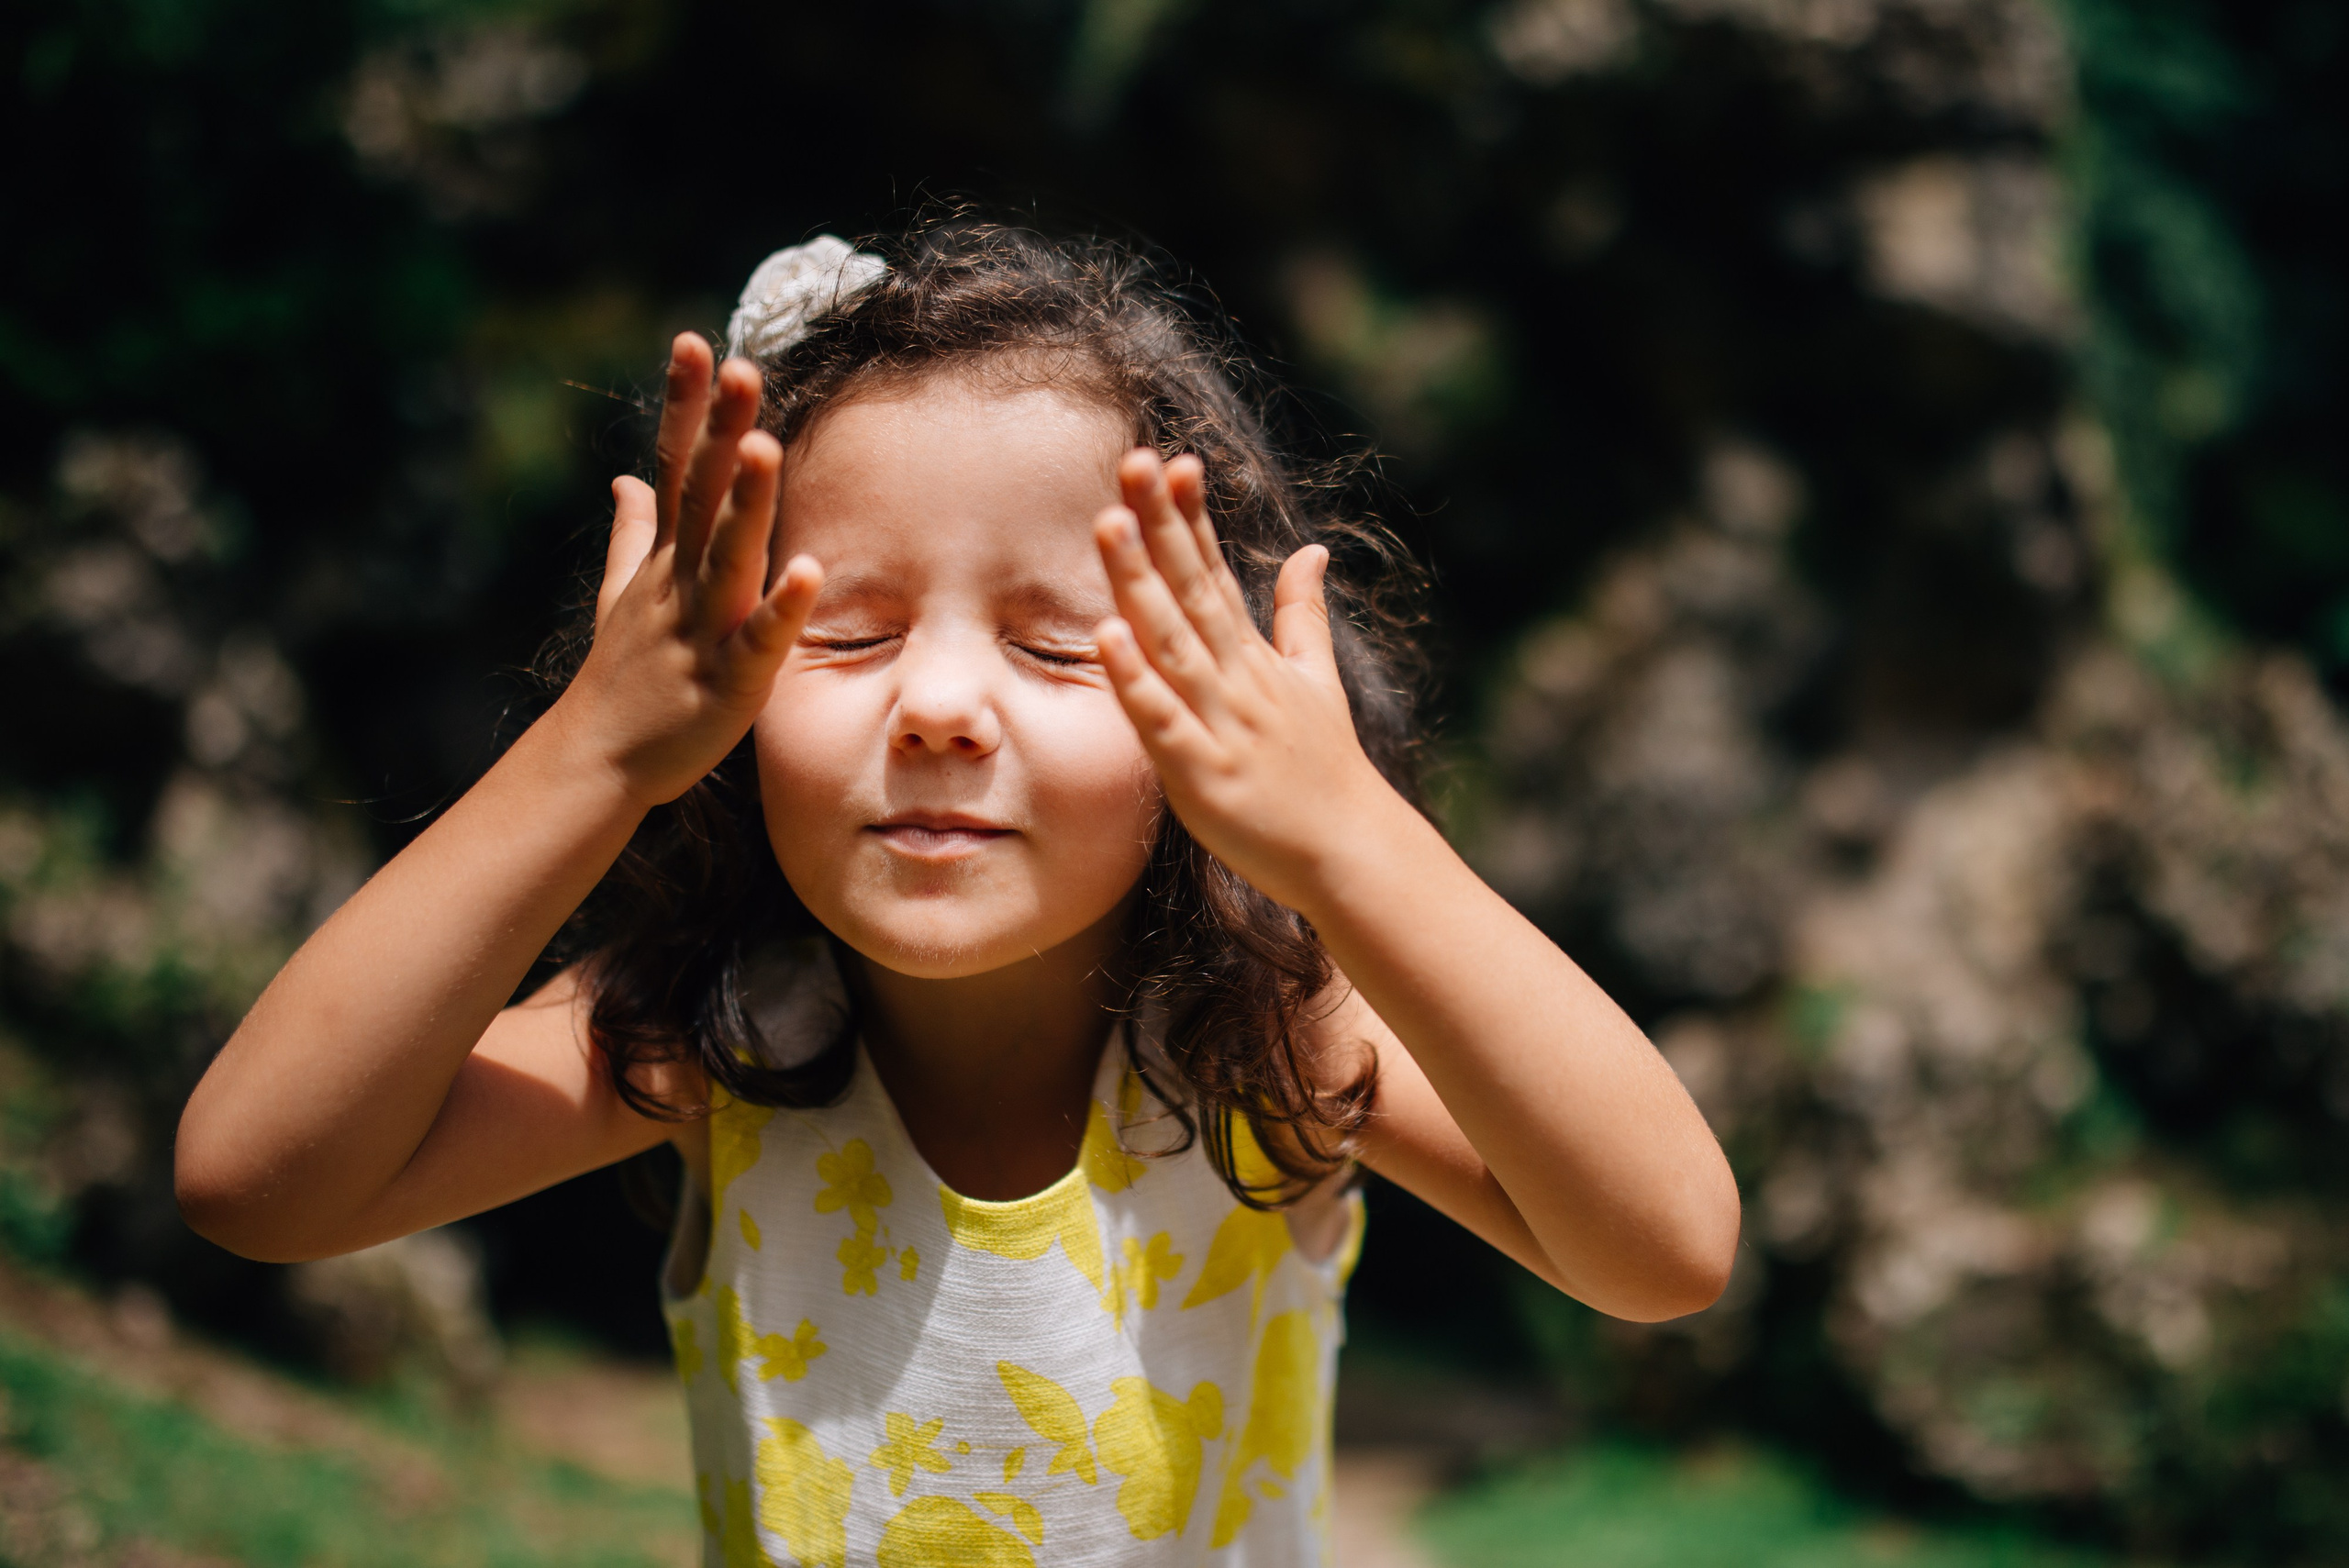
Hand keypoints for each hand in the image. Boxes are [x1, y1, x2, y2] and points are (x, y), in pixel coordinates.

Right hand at [558, 333, 822, 805]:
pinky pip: (758, 639)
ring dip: (748, 502)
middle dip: (721, 431)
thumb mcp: (623, 596)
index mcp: (665, 558)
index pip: (675, 465)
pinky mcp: (727, 681)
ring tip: (768, 444)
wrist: (597, 762)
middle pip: (703, 494)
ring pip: (727, 555)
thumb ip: (633, 535)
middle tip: (742, 365)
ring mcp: (701, 629)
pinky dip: (781, 607)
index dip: (685, 405)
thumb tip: (628, 478)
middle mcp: (679, 581)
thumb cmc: (623, 678)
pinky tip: (809, 570)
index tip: (695, 339)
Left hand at [1093, 449, 1401, 913]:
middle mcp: (1237, 679)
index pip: (1214, 572)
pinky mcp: (1204, 775)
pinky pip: (1163, 722)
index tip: (1170, 460)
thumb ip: (1302, 614)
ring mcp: (1221, 724)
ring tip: (1109, 524)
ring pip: (1172, 642)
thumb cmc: (1325, 770)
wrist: (1351, 852)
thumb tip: (1311, 549)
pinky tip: (1106, 637)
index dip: (1190, 517)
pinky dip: (1136, 681)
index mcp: (1253, 657)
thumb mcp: (1318, 682)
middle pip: (1190, 590)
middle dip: (1161, 525)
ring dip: (1139, 583)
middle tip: (1133, 461)